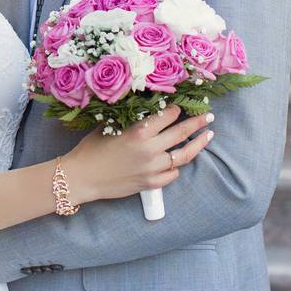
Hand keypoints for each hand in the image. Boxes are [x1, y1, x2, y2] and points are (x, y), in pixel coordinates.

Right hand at [62, 105, 213, 204]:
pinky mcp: (151, 183)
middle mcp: (150, 149)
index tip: (181, 106)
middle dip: (198, 123)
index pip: (168, 115)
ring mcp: (153, 169)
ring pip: (184, 155)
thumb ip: (130, 119)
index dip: (176, 109)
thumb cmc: (91, 149)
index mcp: (139, 131)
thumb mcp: (109, 126)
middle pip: (182, 133)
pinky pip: (173, 174)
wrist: (82, 177)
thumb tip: (146, 109)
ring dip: (198, 145)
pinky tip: (179, 160)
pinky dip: (177, 166)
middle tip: (208, 117)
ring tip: (208, 136)